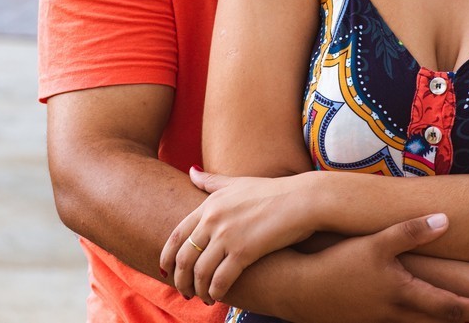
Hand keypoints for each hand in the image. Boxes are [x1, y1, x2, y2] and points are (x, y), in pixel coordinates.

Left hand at [161, 168, 318, 301]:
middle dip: (180, 279)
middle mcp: (214, 219)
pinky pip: (220, 279)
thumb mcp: (237, 182)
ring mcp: (228, 235)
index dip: (167, 256)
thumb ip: (211, 181)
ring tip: (202, 298)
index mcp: (210, 204)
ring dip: (197, 289)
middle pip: (184, 257)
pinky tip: (217, 296)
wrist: (302, 200)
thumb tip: (191, 171)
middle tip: (184, 291)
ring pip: (199, 272)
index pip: (176, 234)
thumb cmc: (273, 191)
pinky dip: (215, 291)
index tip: (165, 270)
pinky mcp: (244, 251)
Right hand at [288, 214, 468, 322]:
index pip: (451, 308)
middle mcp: (398, 314)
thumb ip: (409, 231)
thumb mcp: (374, 244)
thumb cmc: (337, 264)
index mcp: (404, 296)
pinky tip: (429, 313)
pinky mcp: (371, 319)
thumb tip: (445, 220)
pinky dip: (426, 320)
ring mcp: (384, 320)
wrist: (298, 290)